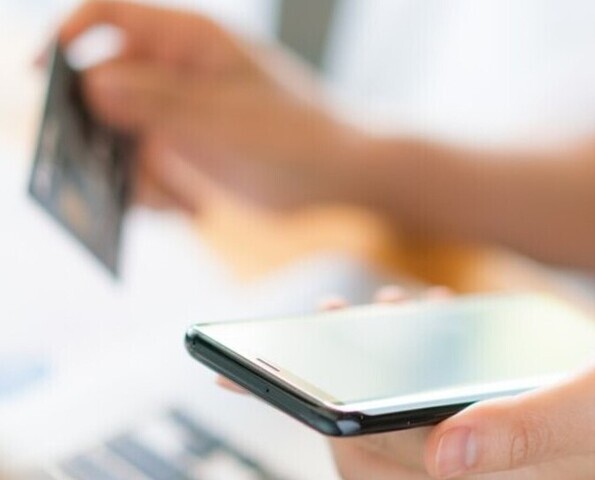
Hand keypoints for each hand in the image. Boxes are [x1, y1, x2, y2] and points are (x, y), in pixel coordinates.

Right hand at [59, 1, 369, 211]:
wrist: (339, 177)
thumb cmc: (298, 136)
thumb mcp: (226, 119)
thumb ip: (160, 102)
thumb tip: (91, 83)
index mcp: (189, 41)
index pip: (108, 18)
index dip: (66, 38)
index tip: (43, 78)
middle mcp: (176, 74)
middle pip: (102, 84)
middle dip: (96, 128)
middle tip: (104, 165)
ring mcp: (178, 115)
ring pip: (118, 136)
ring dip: (127, 171)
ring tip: (169, 198)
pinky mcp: (186, 154)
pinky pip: (143, 170)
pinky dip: (151, 192)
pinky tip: (188, 207)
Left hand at [219, 289, 594, 479]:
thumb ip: (527, 432)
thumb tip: (443, 450)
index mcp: (490, 477)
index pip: (367, 457)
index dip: (306, 410)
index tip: (257, 369)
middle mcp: (483, 473)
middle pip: (376, 435)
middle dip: (343, 374)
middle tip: (332, 316)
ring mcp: (496, 451)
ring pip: (409, 413)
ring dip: (386, 362)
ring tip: (389, 308)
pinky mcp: (514, 427)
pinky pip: (447, 399)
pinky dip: (430, 357)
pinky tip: (439, 317)